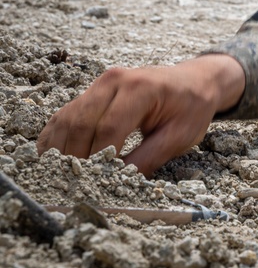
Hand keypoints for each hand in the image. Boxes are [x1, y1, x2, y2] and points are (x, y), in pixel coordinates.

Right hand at [37, 54, 245, 176]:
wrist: (195, 80)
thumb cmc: (191, 106)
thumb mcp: (180, 136)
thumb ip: (148, 159)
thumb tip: (117, 183)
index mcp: (141, 88)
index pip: (108, 129)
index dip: (99, 159)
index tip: (95, 184)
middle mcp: (115, 80)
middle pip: (81, 124)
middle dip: (75, 158)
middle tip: (74, 186)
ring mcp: (100, 84)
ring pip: (67, 119)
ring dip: (60, 149)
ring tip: (60, 177)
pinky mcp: (92, 91)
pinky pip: (65, 115)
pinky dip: (55, 137)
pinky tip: (52, 158)